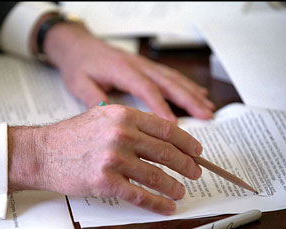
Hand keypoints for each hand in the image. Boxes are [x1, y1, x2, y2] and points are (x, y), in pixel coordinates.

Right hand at [8, 105, 202, 214]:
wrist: (42, 152)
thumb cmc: (70, 137)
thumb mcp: (102, 117)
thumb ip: (131, 124)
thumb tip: (160, 138)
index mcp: (122, 115)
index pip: (166, 129)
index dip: (187, 142)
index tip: (196, 151)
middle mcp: (120, 134)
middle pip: (166, 152)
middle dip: (186, 165)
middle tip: (195, 173)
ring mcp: (113, 158)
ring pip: (156, 176)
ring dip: (174, 187)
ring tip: (180, 192)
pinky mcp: (104, 181)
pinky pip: (139, 195)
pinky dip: (157, 203)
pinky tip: (165, 206)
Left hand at [43, 23, 214, 122]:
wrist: (77, 46)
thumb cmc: (79, 65)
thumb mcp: (80, 84)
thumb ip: (93, 99)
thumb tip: (109, 118)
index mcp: (122, 70)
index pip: (146, 90)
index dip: (161, 107)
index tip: (174, 126)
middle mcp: (137, 66)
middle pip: (168, 82)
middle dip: (189, 100)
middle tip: (206, 116)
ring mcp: (144, 65)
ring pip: (173, 78)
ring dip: (192, 93)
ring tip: (208, 107)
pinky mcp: (145, 66)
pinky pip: (170, 75)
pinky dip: (186, 84)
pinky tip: (197, 93)